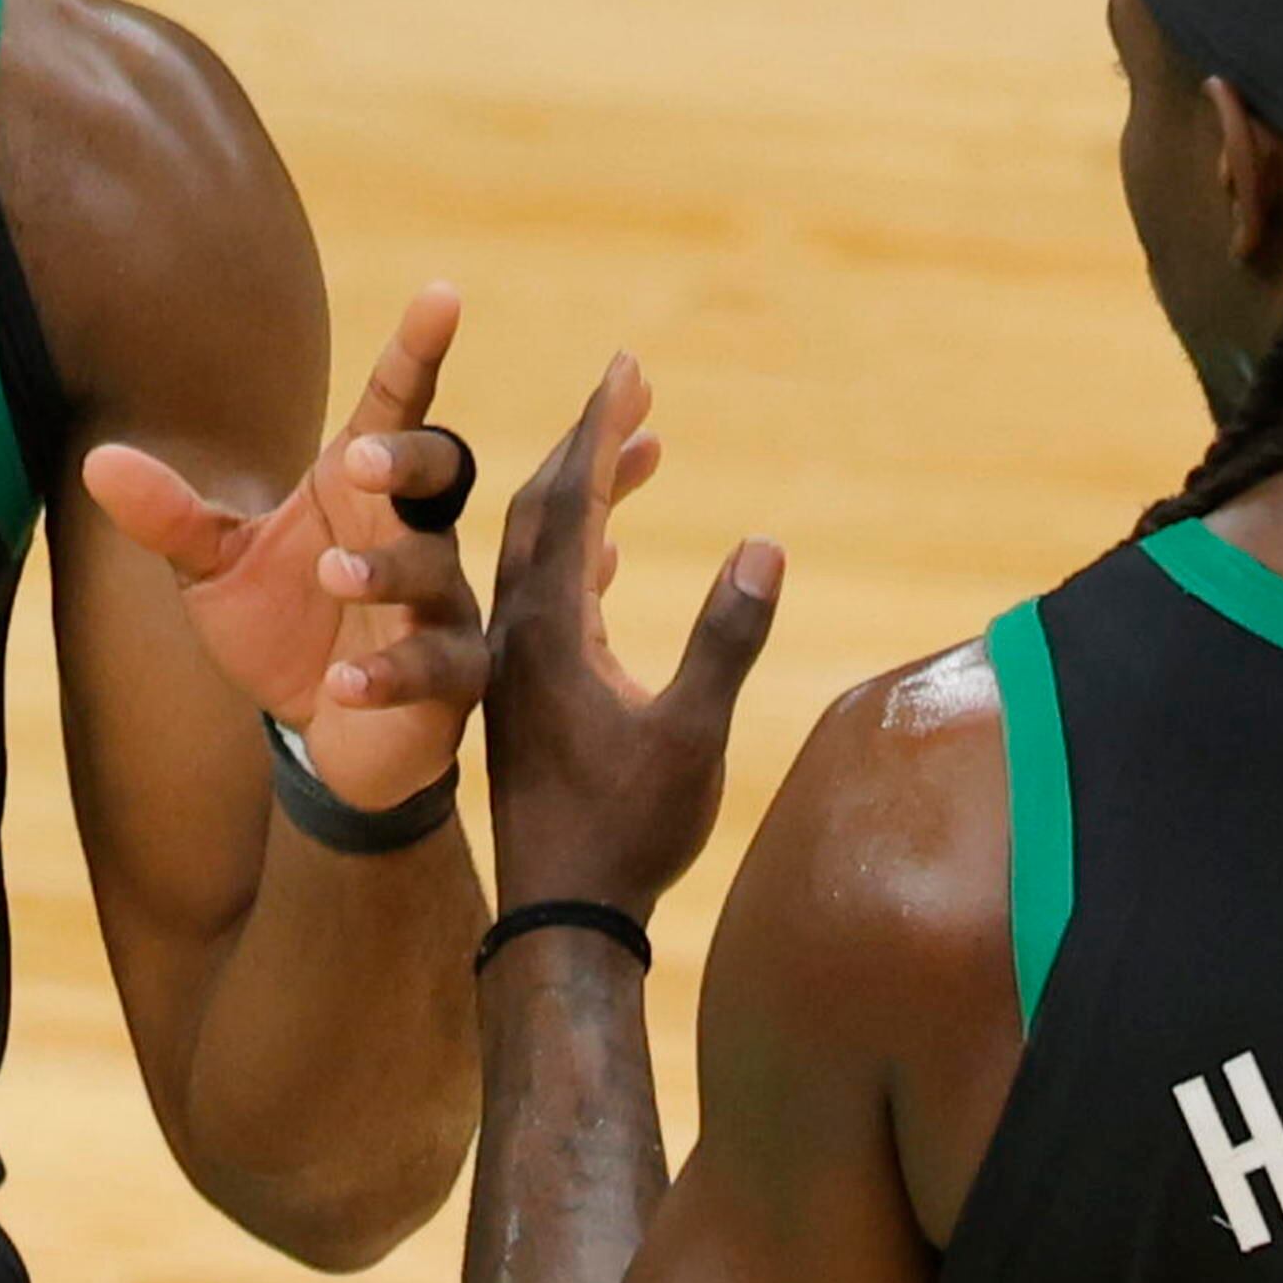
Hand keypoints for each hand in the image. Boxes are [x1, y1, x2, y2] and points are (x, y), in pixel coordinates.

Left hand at [84, 283, 488, 812]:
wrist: (322, 730)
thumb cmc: (283, 624)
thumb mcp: (213, 567)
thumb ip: (169, 515)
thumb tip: (99, 461)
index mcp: (362, 488)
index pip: (397, 407)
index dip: (419, 351)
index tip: (442, 294)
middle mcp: (415, 532)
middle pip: (440, 469)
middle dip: (407, 460)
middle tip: (362, 461)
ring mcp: (440, 603)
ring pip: (433, 570)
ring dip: (384, 569)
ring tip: (332, 574)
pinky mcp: (450, 677)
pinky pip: (435, 666)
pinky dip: (388, 675)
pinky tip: (343, 683)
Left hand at [485, 355, 780, 918]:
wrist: (561, 916)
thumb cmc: (628, 832)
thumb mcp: (692, 735)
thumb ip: (725, 638)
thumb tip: (764, 544)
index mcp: (551, 631)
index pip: (575, 504)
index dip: (601, 431)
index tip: (626, 367)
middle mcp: (520, 635)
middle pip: (543, 511)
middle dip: (586, 442)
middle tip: (625, 386)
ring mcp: (518, 666)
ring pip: (536, 554)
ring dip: (578, 494)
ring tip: (627, 450)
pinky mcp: (525, 696)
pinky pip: (541, 597)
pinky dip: (576, 553)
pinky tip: (607, 551)